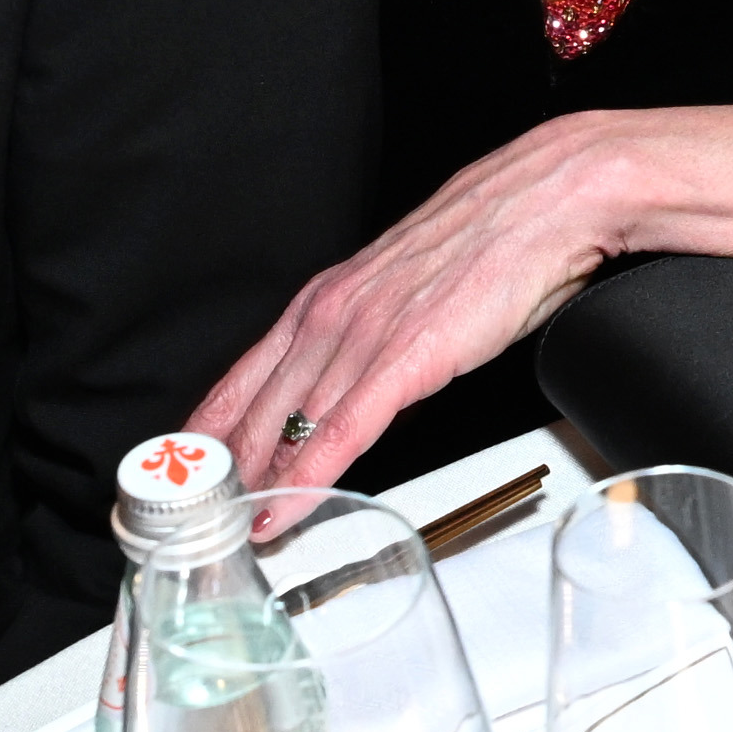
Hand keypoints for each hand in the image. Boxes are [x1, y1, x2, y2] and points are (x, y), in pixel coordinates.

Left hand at [187, 116, 658, 496]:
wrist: (545, 202)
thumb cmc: (491, 241)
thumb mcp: (410, 289)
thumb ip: (378, 333)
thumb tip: (370, 374)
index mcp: (329, 297)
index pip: (246, 373)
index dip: (211, 425)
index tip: (188, 465)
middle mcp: (332, 313)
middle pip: (256, 406)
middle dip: (220, 468)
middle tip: (196, 515)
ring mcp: (363, 336)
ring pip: (288, 423)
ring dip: (256, 483)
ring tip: (230, 529)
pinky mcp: (404, 358)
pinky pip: (343, 430)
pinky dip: (308, 476)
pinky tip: (288, 506)